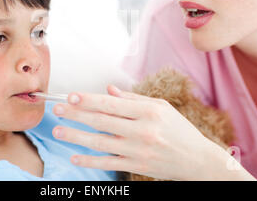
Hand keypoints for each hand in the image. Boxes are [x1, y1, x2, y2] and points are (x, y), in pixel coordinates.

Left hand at [51, 85, 243, 180]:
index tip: (71, 95)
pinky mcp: (137, 166)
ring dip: (76, 136)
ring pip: (100, 143)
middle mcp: (142, 130)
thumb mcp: (161, 108)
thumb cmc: (179, 130)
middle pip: (102, 121)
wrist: (199, 160)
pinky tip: (75, 156)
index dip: (88, 99)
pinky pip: (108, 163)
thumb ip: (134, 99)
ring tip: (58, 130)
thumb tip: (108, 90)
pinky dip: (90, 160)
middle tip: (57, 109)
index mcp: (148, 112)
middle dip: (76, 114)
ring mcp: (139, 151)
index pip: (111, 104)